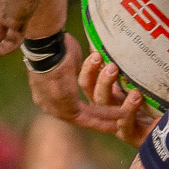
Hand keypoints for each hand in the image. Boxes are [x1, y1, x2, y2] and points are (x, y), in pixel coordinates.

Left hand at [25, 35, 151, 139]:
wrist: (46, 45)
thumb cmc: (54, 44)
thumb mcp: (66, 61)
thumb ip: (75, 70)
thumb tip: (87, 66)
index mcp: (44, 93)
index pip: (68, 105)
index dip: (86, 109)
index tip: (99, 110)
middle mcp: (48, 104)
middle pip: (77, 117)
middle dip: (98, 121)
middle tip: (115, 123)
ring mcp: (56, 108)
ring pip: (86, 119)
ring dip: (106, 120)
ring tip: (123, 121)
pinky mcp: (67, 106)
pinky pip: (90, 115)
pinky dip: (107, 115)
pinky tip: (122, 114)